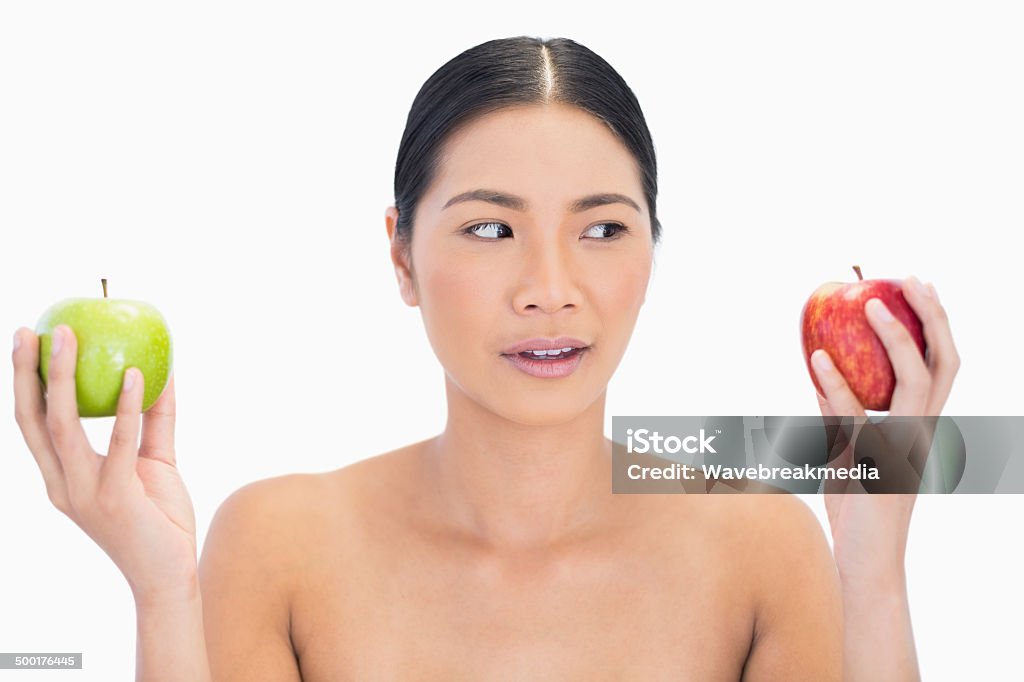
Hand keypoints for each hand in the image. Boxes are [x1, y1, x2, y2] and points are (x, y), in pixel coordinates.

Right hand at [13, 324, 198, 600]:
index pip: (32, 423)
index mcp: (62, 477)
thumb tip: (161, 372)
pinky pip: (121, 443)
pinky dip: (128, 406)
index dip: (25, 382)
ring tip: (70, 335)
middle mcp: (63, 484)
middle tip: (32, 329)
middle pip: (32, 419)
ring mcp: (84, 493)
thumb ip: (154, 420)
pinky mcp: (115, 497)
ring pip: (63, 426)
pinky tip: (136, 375)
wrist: (170, 575)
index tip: (27, 341)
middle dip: (26, 372)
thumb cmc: (159, 518)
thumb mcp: (155, 461)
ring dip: (62, 377)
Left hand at [809, 276, 960, 582]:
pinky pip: (858, 416)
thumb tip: (822, 372)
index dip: (934, 324)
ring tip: (871, 304)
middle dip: (933, 316)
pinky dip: (837, 385)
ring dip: (896, 339)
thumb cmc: (856, 508)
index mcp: (921, 426)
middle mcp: (923, 431)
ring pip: (918, 382)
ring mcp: (908, 447)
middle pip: (944, 362)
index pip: (939, 365)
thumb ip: (839, 412)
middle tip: (910, 278)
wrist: (862, 560)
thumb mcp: (845, 449)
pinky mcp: (881, 464)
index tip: (917, 286)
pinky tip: (816, 358)